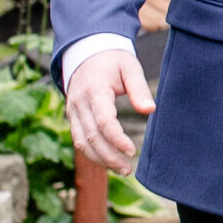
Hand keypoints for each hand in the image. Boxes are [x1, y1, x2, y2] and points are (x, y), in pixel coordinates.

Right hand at [65, 48, 154, 171]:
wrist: (87, 52)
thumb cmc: (113, 60)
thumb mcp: (129, 66)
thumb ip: (139, 88)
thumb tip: (150, 110)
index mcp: (94, 89)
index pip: (103, 121)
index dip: (117, 139)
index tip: (133, 151)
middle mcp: (79, 102)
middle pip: (91, 136)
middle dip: (110, 156)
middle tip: (129, 169)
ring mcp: (72, 111)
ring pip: (82, 142)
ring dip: (100, 159)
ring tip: (122, 169)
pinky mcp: (72, 117)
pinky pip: (79, 139)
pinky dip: (92, 154)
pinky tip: (108, 162)